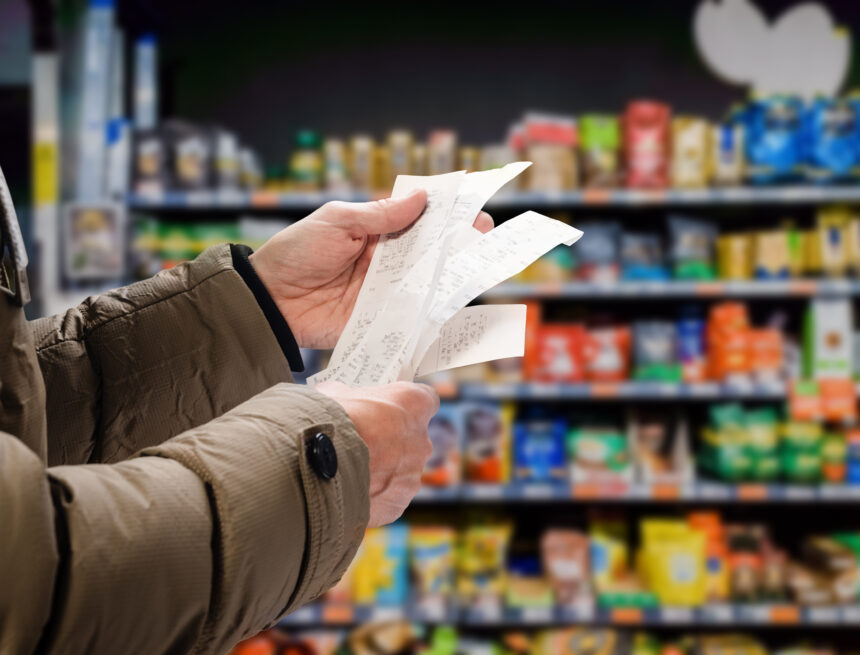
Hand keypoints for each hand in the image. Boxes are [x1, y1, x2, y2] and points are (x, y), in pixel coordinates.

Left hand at [250, 192, 493, 348]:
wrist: (270, 300)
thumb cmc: (296, 252)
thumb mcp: (337, 222)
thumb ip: (380, 215)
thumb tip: (422, 198)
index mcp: (376, 231)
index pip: (419, 219)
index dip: (446, 214)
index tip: (473, 209)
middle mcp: (387, 261)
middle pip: (431, 251)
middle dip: (459, 243)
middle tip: (484, 236)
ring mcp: (386, 291)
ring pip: (428, 283)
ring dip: (452, 276)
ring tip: (479, 267)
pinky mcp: (381, 319)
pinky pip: (413, 316)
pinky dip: (434, 313)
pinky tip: (456, 306)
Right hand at [315, 380, 438, 526]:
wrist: (314, 464)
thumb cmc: (329, 420)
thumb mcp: (336, 394)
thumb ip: (349, 396)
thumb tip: (338, 399)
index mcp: (413, 404)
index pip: (425, 399)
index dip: (405, 405)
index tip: (389, 409)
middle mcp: (421, 440)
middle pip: (412, 439)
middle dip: (390, 441)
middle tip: (362, 442)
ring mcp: (412, 475)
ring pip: (400, 472)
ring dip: (380, 471)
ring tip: (348, 471)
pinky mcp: (397, 504)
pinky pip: (387, 498)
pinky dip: (371, 496)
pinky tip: (347, 491)